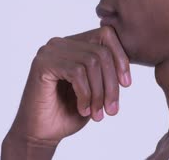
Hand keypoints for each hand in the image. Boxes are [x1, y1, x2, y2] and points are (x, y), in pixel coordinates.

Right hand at [3, 25, 130, 155]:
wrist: (40, 133)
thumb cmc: (67, 112)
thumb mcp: (95, 90)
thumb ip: (107, 71)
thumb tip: (128, 60)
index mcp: (73, 44)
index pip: (106, 35)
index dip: (121, 58)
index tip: (126, 85)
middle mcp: (60, 43)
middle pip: (101, 51)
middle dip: (111, 83)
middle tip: (112, 109)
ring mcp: (50, 51)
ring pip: (91, 62)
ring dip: (99, 93)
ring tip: (97, 114)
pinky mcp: (43, 63)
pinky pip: (76, 72)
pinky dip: (85, 94)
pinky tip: (83, 110)